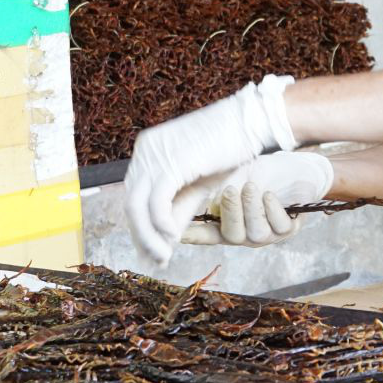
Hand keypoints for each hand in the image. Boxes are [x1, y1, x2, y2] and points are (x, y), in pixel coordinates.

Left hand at [124, 75, 298, 263]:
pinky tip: (173, 237)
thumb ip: (180, 207)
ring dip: (148, 237)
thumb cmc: (229, 148)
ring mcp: (155, 155)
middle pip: (131, 203)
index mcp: (148, 150)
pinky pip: (157, 202)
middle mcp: (145, 150)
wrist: (251, 121)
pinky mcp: (172, 162)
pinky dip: (161, 224)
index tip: (150, 251)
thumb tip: (167, 239)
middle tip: (155, 261)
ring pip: (137, 206)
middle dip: (141, 237)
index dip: (140, 227)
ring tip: (162, 256)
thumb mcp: (199, 182)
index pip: (134, 196)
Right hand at [178, 152, 335, 247]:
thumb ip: (211, 188)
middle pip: (232, 235)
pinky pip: (279, 226)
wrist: (292, 166)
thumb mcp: (231, 176)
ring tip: (252, 186)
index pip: (205, 234)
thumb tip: (181, 190)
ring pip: (256, 232)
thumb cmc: (258, 172)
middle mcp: (244, 233)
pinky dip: (272, 209)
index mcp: (226, 223)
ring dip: (252, 208)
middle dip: (231, 212)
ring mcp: (266, 234)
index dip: (193, 236)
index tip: (177, 235)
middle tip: (231, 189)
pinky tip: (268, 194)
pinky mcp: (287, 229)